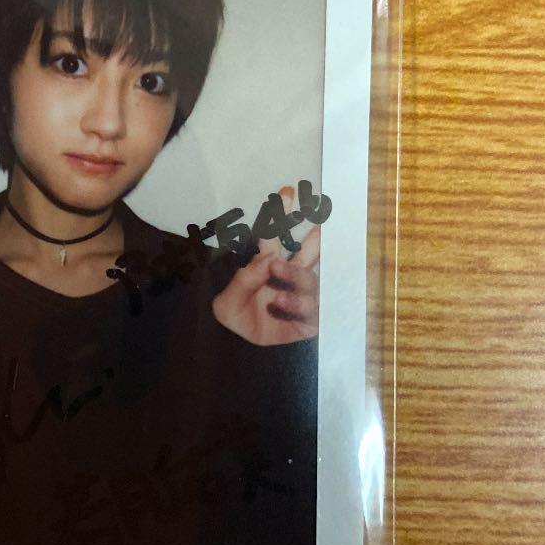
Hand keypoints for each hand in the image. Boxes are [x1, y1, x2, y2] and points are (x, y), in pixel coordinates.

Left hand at [211, 185, 319, 346]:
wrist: (237, 353)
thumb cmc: (233, 320)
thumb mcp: (226, 303)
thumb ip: (243, 280)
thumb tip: (269, 260)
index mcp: (267, 265)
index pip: (275, 236)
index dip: (280, 214)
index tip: (287, 192)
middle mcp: (289, 277)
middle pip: (307, 253)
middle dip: (313, 240)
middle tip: (317, 228)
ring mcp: (302, 297)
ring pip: (312, 280)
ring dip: (297, 280)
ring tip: (276, 292)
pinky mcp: (310, 320)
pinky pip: (314, 309)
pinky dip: (299, 306)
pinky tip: (281, 305)